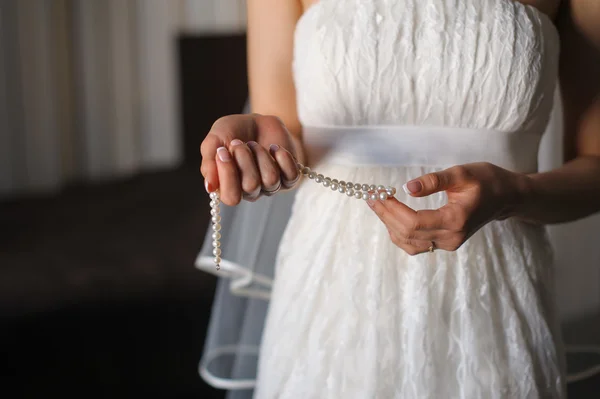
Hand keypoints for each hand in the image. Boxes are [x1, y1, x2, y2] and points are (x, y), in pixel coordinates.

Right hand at [200, 114, 299, 205]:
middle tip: (238, 143)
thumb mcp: (215, 140)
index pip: (230, 198)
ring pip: (270, 179)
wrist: (257, 120)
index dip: (228, 175)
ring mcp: (270, 186)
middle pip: (250, 186)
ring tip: (254, 144)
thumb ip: (208, 163)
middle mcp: (250, 191)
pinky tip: (274, 147)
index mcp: (229, 187)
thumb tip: (210, 187)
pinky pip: (291, 176)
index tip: (222, 151)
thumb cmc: (232, 133)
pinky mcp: (289, 177)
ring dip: (261, 155)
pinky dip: (283, 157)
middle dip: (244, 159)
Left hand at [367, 162, 530, 254]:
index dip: (392, 210)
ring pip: (408, 243)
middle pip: (407, 234)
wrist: (506, 198)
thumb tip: (408, 187)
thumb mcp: (462, 174)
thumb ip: (435, 181)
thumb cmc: (487, 181)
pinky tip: (391, 217)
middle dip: (385, 215)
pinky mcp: (444, 243)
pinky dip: (399, 232)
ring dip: (389, 225)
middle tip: (371, 197)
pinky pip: (415, 244)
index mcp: (455, 221)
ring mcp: (447, 244)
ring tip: (377, 204)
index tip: (379, 194)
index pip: (414, 222)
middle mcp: (450, 238)